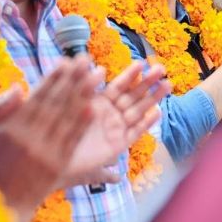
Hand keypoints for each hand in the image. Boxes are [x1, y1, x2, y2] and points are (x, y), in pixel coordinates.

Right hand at [0, 57, 95, 216]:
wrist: (3, 199)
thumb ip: (2, 108)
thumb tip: (19, 86)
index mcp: (14, 128)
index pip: (37, 97)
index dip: (53, 78)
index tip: (65, 60)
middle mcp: (31, 138)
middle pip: (57, 103)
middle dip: (73, 79)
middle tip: (86, 59)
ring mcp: (46, 152)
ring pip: (68, 118)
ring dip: (84, 95)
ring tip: (96, 76)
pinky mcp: (58, 165)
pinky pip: (73, 140)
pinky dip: (83, 123)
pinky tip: (94, 107)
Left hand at [62, 61, 169, 186]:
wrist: (54, 158)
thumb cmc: (59, 130)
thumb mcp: (71, 104)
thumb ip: (83, 85)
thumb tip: (89, 64)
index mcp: (98, 103)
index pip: (118, 86)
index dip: (129, 75)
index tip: (140, 63)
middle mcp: (109, 115)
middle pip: (132, 96)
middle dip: (147, 83)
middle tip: (161, 68)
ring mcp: (115, 130)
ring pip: (138, 111)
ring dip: (152, 98)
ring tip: (167, 84)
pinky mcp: (117, 146)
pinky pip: (134, 133)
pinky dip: (146, 123)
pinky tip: (157, 112)